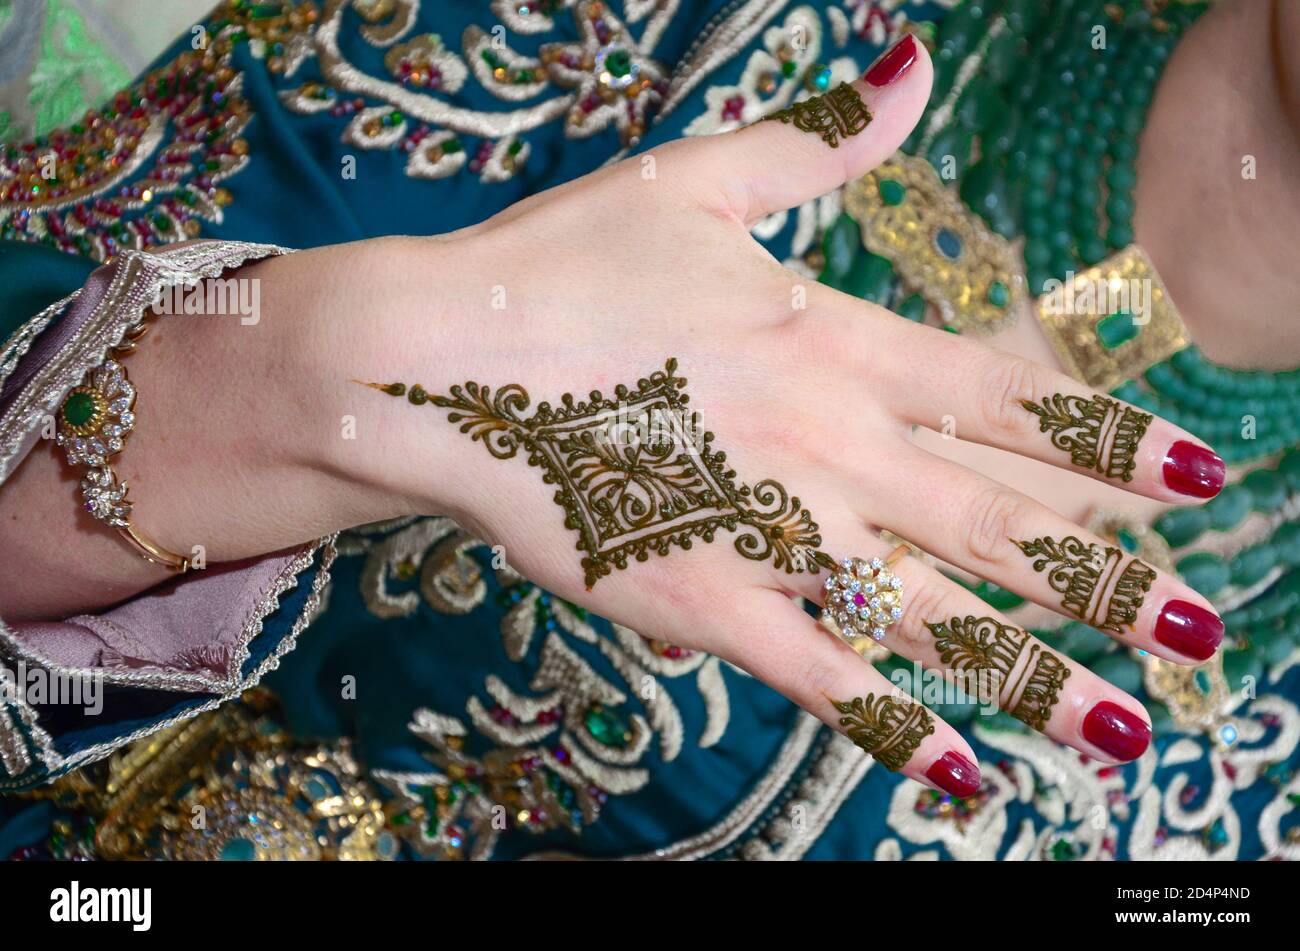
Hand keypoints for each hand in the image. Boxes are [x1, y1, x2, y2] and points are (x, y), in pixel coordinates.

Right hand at [319, 37, 1225, 794]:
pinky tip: (959, 770)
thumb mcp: (692, 182)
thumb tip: (911, 65)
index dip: (1113, 439)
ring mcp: (770, 532)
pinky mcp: (702, 602)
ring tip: (1126, 726)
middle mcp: (828, 444)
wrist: (431, 361)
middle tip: (1204, 623)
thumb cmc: (557, 265)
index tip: (1197, 474)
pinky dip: (893, 727)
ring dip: (1038, 675)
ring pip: (934, 618)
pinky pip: (821, 677)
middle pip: (1003, 523)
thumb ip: (818, 141)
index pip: (1012, 398)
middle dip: (1114, 577)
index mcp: (834, 341)